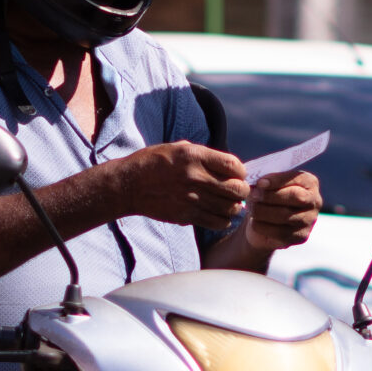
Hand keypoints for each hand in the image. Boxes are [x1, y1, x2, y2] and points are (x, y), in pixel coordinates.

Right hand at [123, 142, 249, 229]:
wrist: (129, 185)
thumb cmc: (154, 163)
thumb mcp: (179, 148)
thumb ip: (204, 156)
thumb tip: (229, 167)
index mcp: (195, 156)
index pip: (234, 165)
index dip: (241, 171)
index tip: (237, 174)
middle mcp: (196, 177)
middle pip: (237, 189)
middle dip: (242, 190)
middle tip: (237, 191)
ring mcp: (191, 198)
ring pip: (230, 208)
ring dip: (234, 207)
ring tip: (228, 204)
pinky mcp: (186, 215)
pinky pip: (217, 222)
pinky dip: (223, 220)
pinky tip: (219, 215)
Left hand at [242, 170, 321, 251]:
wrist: (266, 222)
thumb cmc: (268, 197)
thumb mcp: (269, 185)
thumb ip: (266, 181)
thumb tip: (257, 184)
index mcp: (309, 183)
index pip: (297, 178)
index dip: (278, 180)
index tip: (260, 183)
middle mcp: (314, 201)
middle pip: (296, 196)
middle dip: (271, 195)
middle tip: (253, 195)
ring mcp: (309, 220)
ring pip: (285, 215)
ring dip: (263, 211)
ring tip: (251, 207)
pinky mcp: (300, 236)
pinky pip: (279, 232)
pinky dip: (262, 226)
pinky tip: (254, 221)